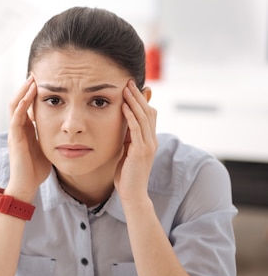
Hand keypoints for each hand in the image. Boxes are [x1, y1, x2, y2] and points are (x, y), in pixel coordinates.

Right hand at [5, 77, 51, 201]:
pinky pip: (16, 118)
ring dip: (23, 91)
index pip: (26, 105)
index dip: (32, 92)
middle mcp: (18, 128)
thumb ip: (51, 137)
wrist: (26, 186)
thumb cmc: (36, 170)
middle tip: (36, 73)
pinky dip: (22, 105)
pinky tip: (29, 96)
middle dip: (27, 87)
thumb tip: (66, 130)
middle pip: (19, 101)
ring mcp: (15, 133)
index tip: (43, 80)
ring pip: (15, 105)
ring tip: (32, 79)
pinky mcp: (15, 139)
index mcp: (26, 129)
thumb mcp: (47, 148)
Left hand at [114, 80, 157, 201]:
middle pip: (149, 111)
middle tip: (129, 82)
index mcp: (149, 140)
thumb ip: (128, 138)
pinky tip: (124, 107)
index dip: (142, 100)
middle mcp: (152, 140)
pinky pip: (137, 130)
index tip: (132, 87)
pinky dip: (131, 116)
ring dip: (135, 102)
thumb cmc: (127, 174)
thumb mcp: (127, 151)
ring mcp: (148, 145)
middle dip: (139, 96)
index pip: (149, 114)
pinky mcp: (141, 151)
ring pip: (144, 118)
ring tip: (126, 89)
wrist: (133, 193)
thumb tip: (124, 124)